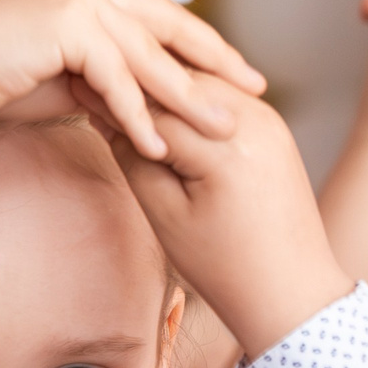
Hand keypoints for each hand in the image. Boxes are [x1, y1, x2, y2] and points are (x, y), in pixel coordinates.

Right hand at [0, 0, 266, 161]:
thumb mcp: (67, 78)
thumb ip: (107, 81)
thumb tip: (139, 106)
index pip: (164, 15)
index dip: (205, 46)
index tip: (239, 74)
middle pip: (171, 27)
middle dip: (217, 63)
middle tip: (256, 90)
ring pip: (149, 56)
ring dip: (188, 98)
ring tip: (224, 129)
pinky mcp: (67, 25)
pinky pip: (115, 78)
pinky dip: (138, 116)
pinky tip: (159, 147)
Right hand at [112, 76, 353, 358]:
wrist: (292, 288)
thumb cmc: (224, 266)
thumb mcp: (168, 218)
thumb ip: (135, 161)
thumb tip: (108, 118)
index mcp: (226, 150)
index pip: (154, 111)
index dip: (112, 100)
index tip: (75, 89)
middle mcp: (254, 123)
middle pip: (180, 86)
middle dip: (137, 82)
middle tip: (92, 79)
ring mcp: (270, 119)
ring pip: (203, 84)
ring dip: (164, 84)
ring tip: (123, 88)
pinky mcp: (274, 126)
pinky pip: (224, 98)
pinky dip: (191, 97)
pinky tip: (162, 102)